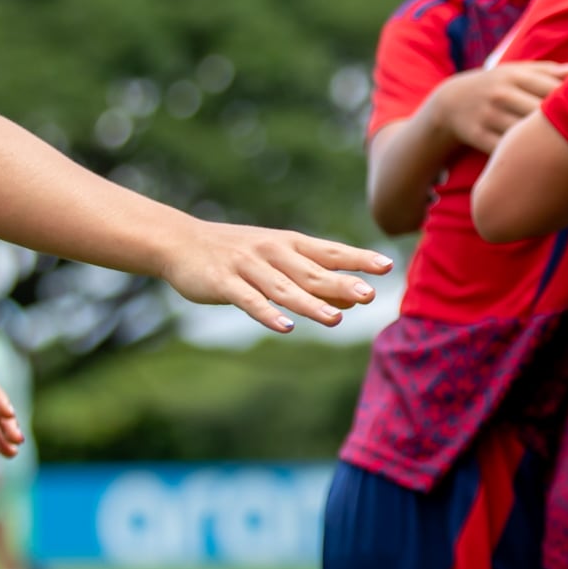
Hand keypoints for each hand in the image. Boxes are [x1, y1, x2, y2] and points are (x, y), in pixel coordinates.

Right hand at [159, 223, 392, 332]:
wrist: (181, 242)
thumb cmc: (239, 252)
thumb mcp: (278, 258)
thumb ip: (312, 278)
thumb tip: (351, 300)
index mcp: (290, 244)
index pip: (331, 251)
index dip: (358, 259)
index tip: (387, 266)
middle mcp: (273, 252)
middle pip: (313, 271)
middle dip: (341, 284)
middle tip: (369, 295)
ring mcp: (248, 266)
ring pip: (284, 288)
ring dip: (310, 304)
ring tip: (336, 319)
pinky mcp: (224, 282)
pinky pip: (249, 300)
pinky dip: (267, 314)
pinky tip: (285, 327)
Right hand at [436, 61, 567, 153]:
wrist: (450, 102)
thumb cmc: (497, 86)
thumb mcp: (516, 72)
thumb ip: (547, 71)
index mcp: (516, 75)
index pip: (552, 88)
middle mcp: (502, 93)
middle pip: (540, 111)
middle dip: (564, 125)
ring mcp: (488, 114)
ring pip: (523, 133)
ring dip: (546, 145)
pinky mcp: (478, 135)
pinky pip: (505, 149)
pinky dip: (522, 158)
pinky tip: (541, 165)